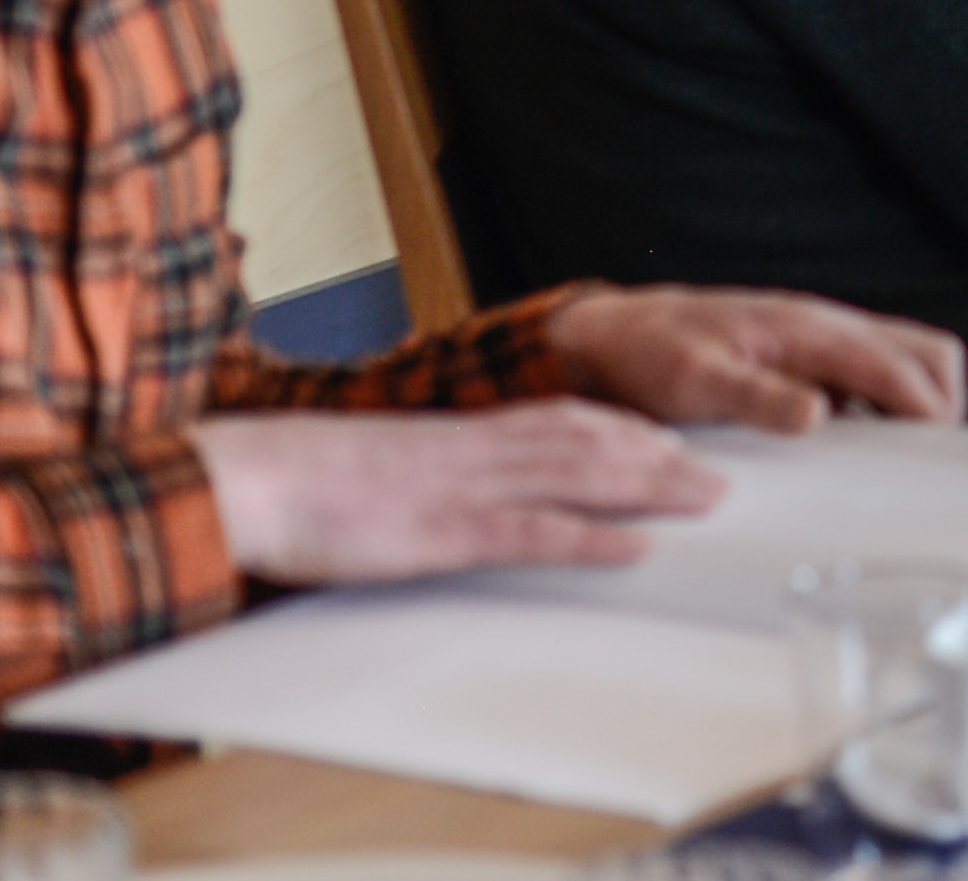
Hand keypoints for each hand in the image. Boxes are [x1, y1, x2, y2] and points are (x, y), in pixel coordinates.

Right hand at [191, 401, 723, 583]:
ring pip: (579, 478)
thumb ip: (431, 471)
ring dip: (649, 487)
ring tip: (705, 499)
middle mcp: (478, 451)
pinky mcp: (443, 531)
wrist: (250, 476)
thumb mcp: (384, 466)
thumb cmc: (305, 478)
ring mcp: (465, 488)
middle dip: (660, 458)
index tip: (671, 437)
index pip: (563, 418)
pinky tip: (632, 549)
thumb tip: (452, 487)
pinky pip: (531, 533)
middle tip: (717, 474)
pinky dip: (589, 538)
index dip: (624, 428)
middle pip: (590, 444)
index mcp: (462, 434)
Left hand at [549, 284, 967, 431]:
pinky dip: (889, 408)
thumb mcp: (692, 381)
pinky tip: (858, 447)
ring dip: (918, 404)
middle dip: (942, 402)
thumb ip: (755, 396)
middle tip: (926, 460)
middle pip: (927, 352)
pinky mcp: (813, 357)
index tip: (937, 456)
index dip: (926, 409)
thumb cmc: (652, 353)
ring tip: (899, 460)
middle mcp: (828, 326)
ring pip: (907, 361)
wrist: (618, 335)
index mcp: (808, 328)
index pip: (896, 364)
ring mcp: (825, 339)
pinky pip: (875, 376)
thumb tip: (817, 415)